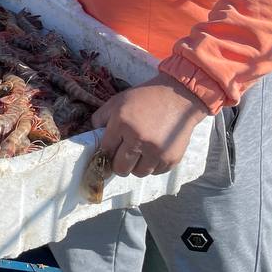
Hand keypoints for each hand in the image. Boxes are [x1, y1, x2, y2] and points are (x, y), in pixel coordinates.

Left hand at [92, 74, 208, 176]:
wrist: (177, 97)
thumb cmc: (144, 98)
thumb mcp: (117, 101)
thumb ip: (101, 117)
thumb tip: (93, 135)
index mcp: (121, 124)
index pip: (106, 150)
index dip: (104, 154)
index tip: (106, 156)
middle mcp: (138, 139)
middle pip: (120, 168)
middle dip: (119, 164)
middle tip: (122, 157)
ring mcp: (156, 151)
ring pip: (138, 173)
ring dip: (136, 166)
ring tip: (139, 154)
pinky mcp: (171, 158)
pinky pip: (155, 172)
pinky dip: (152, 166)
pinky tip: (153, 152)